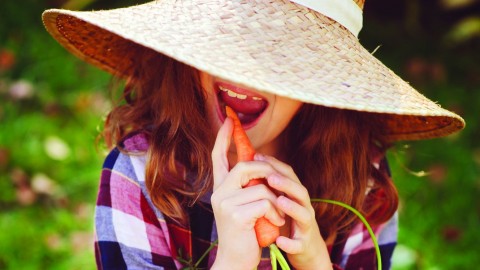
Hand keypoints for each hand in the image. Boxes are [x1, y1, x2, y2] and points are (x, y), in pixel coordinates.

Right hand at [210, 119, 284, 269]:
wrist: (237, 261)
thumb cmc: (245, 232)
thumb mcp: (244, 206)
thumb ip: (247, 186)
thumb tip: (260, 162)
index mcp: (220, 189)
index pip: (218, 157)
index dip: (223, 138)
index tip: (227, 120)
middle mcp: (218, 193)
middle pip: (243, 166)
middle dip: (265, 171)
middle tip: (276, 184)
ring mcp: (225, 204)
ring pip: (260, 186)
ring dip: (276, 200)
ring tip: (279, 214)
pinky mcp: (236, 216)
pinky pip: (265, 202)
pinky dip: (276, 212)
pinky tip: (276, 222)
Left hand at [258, 154, 332, 269]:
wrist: (305, 249)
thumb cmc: (288, 220)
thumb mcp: (280, 200)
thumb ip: (270, 184)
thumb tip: (249, 163)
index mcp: (296, 195)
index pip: (289, 175)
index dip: (276, 165)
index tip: (258, 157)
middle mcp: (304, 207)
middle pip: (300, 191)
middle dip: (286, 184)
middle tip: (270, 177)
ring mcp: (305, 226)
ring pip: (304, 214)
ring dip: (292, 208)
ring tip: (279, 202)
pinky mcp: (304, 245)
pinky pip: (299, 244)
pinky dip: (290, 243)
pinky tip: (279, 241)